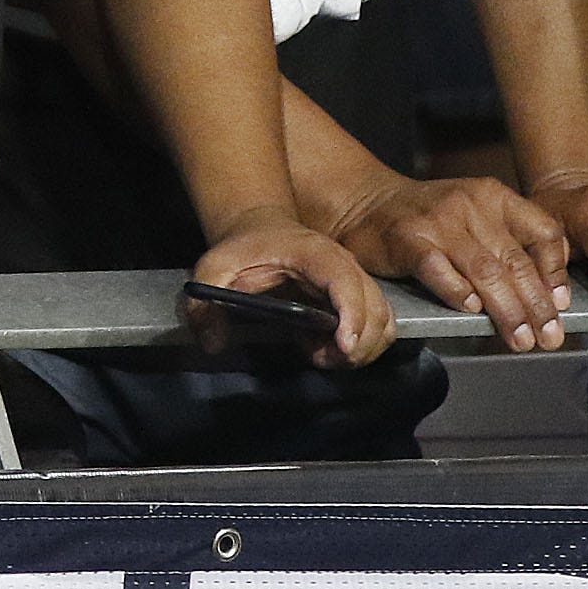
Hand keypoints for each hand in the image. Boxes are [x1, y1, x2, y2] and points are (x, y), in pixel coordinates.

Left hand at [187, 212, 395, 367]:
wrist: (261, 231)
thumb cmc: (242, 250)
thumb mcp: (213, 270)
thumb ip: (204, 304)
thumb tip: (213, 344)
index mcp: (316, 254)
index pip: (346, 282)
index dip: (352, 316)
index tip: (342, 347)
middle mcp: (345, 265)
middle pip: (375, 309)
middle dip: (357, 345)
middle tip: (319, 358)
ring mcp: (356, 282)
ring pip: (383, 323)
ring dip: (360, 350)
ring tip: (319, 354)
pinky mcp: (358, 298)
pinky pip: (378, 328)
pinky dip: (359, 347)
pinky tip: (323, 347)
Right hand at [320, 171, 573, 350]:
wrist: (365, 202)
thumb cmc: (426, 218)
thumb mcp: (475, 215)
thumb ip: (509, 244)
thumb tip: (549, 295)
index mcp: (494, 197)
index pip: (543, 232)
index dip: (556, 272)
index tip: (562, 306)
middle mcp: (470, 205)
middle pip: (516, 261)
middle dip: (537, 306)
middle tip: (549, 338)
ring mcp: (438, 222)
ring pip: (485, 271)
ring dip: (506, 311)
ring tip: (519, 339)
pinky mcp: (408, 240)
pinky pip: (439, 270)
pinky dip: (458, 294)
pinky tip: (471, 312)